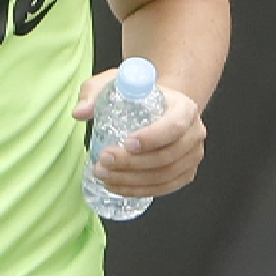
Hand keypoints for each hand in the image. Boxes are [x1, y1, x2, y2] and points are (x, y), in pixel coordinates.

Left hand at [76, 84, 205, 198]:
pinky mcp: (184, 174)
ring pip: (164, 176)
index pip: (174, 126)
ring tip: (104, 176)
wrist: (158, 110)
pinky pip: (164, 188)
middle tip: (103, 161)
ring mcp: (192, 156)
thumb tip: (80, 113)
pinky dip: (139, 190)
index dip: (152, 138)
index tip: (126, 143)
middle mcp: (195, 133)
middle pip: (167, 156)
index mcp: (185, 107)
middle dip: (132, 163)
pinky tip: (117, 186)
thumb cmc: (138, 97)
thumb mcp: (115, 85)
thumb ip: (94, 92)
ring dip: (132, 180)